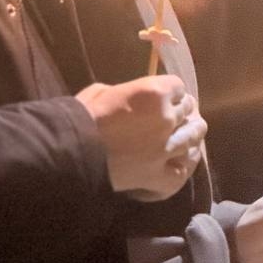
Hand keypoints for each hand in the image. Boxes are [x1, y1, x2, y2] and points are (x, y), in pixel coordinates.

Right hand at [76, 76, 206, 201]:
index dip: (173, 91)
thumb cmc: (81, 115)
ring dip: (191, 133)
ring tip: (188, 133)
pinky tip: (185, 159)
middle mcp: (166, 118)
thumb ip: (130, 92)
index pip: (179, 87)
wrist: (70, 151)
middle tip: (177, 114)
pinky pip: (183, 171)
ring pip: (193, 138)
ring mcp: (165, 149)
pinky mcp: (158, 175)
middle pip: (188, 110)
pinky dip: (185, 165)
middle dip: (182, 110)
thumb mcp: (104, 90)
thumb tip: (136, 99)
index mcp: (154, 92)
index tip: (168, 96)